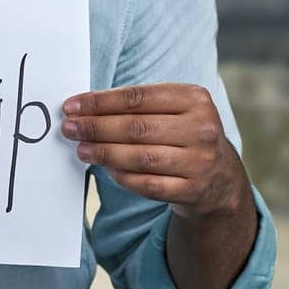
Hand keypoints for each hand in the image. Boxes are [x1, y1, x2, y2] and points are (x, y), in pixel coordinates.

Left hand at [61, 83, 248, 220]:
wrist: (219, 177)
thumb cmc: (183, 134)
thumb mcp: (174, 109)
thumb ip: (139, 104)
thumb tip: (85, 107)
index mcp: (195, 99)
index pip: (138, 98)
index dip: (100, 102)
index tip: (72, 106)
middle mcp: (202, 129)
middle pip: (137, 127)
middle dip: (96, 127)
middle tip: (69, 128)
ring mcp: (200, 162)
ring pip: (140, 157)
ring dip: (104, 153)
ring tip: (81, 149)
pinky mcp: (193, 190)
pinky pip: (148, 184)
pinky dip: (123, 177)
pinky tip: (106, 169)